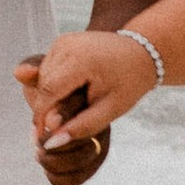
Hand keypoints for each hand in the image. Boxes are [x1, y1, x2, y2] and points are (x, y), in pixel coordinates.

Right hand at [17, 30, 158, 170]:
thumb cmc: (130, 82)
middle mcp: (67, 45)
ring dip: (48, 97)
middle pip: (42, 85)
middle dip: (45, 108)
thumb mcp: (111, 109)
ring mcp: (63, 40)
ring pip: (42, 78)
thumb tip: (52, 143)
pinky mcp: (62, 41)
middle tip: (60, 126)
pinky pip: (48, 69)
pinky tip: (71, 93)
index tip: (42, 137)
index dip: (41, 117)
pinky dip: (53, 85)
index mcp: (81, 60)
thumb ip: (81, 126)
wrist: (143, 52)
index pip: (48, 92)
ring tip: (71, 108)